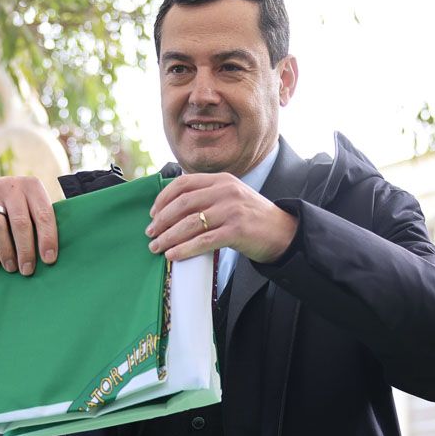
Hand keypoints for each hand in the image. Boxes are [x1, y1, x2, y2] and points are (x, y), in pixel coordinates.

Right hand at [0, 176, 57, 273]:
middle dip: (25, 250)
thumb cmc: (21, 205)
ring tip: (11, 267)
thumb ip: (41, 224)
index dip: (47, 239)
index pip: (43, 215)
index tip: (48, 260)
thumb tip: (48, 257)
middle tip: (27, 270)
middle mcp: (12, 186)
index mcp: (33, 187)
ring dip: (5, 251)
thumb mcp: (34, 205)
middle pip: (20, 222)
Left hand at [146, 171, 296, 263]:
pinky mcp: (237, 230)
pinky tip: (173, 255)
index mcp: (222, 180)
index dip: (163, 199)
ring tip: (156, 247)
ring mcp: (232, 210)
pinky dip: (184, 249)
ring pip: (190, 223)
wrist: (284, 233)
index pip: (184, 183)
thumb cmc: (254, 219)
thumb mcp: (232, 198)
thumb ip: (208, 197)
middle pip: (183, 203)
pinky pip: (203, 241)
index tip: (153, 213)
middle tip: (150, 233)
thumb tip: (173, 210)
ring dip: (168, 237)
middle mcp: (226, 191)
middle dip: (161, 220)